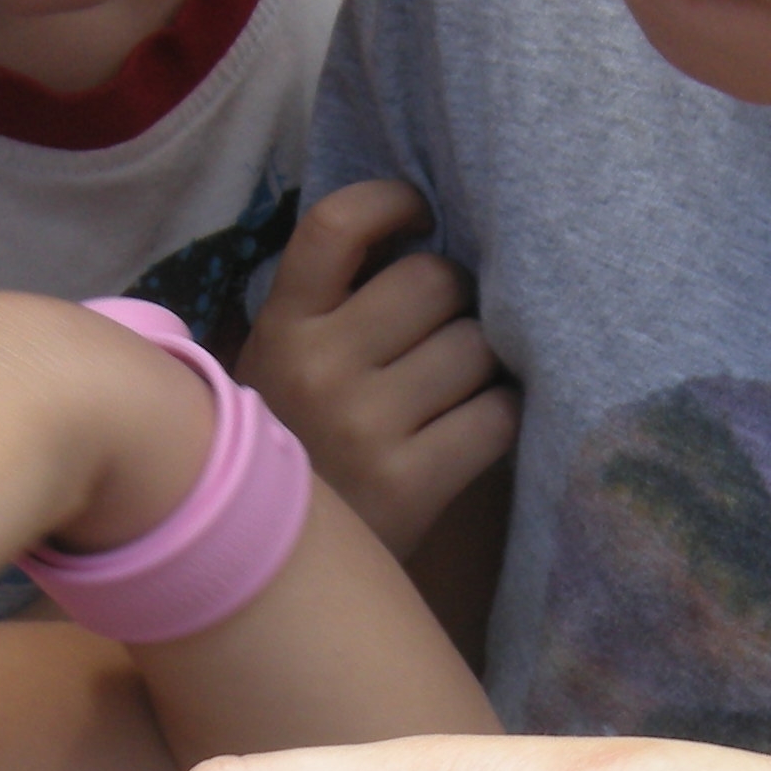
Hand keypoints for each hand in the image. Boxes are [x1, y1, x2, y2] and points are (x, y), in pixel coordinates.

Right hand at [236, 181, 517, 555]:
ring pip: (475, 346)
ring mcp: (365, 424)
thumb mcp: (277, 363)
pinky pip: (496, 414)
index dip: (392, 202)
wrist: (272, 568)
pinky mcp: (411, 482)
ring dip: (481, 362)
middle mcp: (319, 365)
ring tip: (454, 389)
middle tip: (445, 329)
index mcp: (282, 326)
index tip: (419, 215)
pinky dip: (498, 415)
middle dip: (456, 299)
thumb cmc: (294, 447)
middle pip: (435, 280)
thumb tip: (422, 231)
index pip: (337, 224)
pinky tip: (473, 427)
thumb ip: (327, 304)